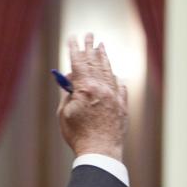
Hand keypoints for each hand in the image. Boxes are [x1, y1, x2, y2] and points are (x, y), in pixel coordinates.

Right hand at [57, 34, 126, 161]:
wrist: (100, 152)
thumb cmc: (78, 135)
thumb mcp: (64, 114)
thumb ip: (67, 94)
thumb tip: (71, 81)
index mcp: (85, 88)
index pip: (79, 63)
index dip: (74, 49)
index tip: (72, 38)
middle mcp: (102, 88)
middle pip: (95, 63)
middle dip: (91, 48)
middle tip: (90, 35)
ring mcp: (114, 96)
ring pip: (109, 72)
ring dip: (104, 58)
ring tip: (102, 47)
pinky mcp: (122, 106)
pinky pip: (120, 87)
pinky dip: (116, 79)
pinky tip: (115, 74)